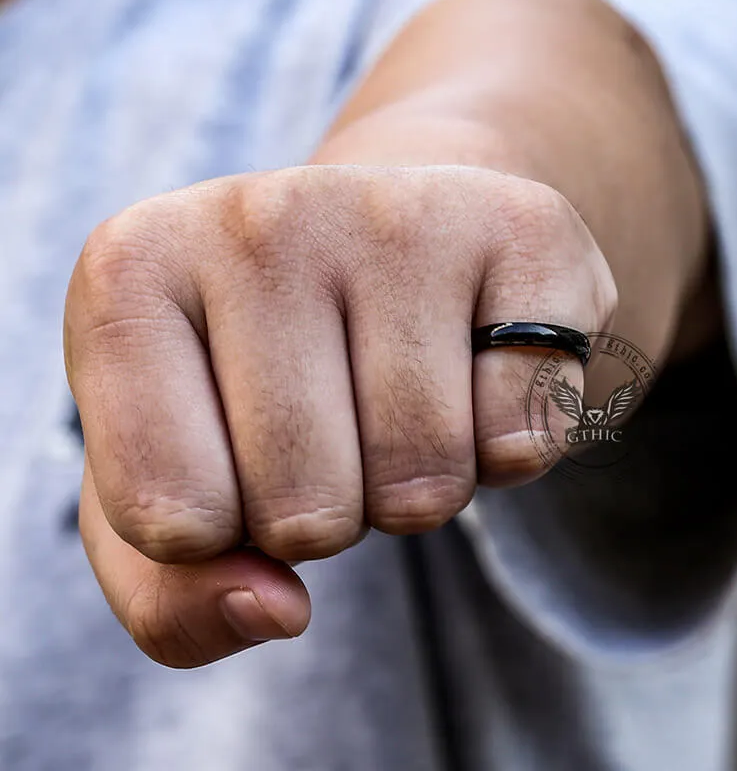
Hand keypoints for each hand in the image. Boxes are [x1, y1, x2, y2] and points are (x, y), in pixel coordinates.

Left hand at [64, 164, 615, 665]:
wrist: (387, 251)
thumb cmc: (263, 377)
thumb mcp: (175, 493)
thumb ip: (174, 597)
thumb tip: (275, 610)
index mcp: (130, 273)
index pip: (170, 521)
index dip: (218, 534)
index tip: (234, 456)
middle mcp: (259, 217)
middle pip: (304, 510)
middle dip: (329, 512)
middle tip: (333, 424)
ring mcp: (398, 211)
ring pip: (423, 482)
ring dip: (416, 486)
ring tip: (399, 396)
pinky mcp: (522, 230)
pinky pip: (523, 439)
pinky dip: (505, 448)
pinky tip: (476, 368)